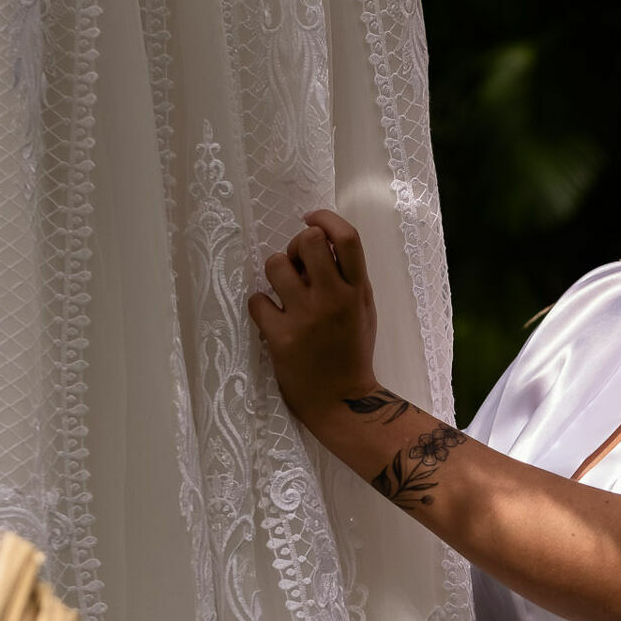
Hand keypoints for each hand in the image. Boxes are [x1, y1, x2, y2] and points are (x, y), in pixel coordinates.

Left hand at [248, 210, 378, 423]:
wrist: (342, 401)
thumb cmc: (352, 352)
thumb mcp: (363, 309)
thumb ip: (348, 278)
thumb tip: (320, 243)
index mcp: (358, 290)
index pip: (346, 237)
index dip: (324, 219)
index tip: (310, 220)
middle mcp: (333, 298)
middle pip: (308, 240)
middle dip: (296, 245)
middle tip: (296, 264)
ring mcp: (306, 317)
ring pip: (275, 264)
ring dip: (275, 272)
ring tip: (282, 292)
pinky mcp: (281, 337)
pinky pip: (256, 300)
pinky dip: (260, 305)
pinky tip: (271, 317)